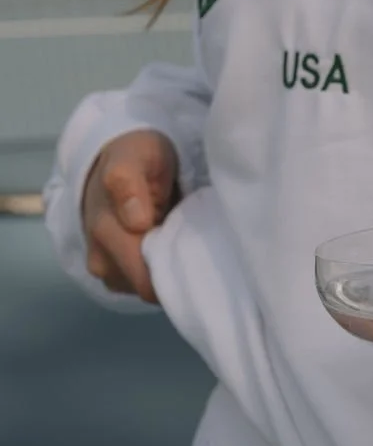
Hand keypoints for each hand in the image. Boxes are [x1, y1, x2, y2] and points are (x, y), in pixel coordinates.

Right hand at [81, 130, 179, 302]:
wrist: (117, 161)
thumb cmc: (135, 157)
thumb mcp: (136, 155)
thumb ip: (128, 181)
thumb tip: (135, 221)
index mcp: (107, 232)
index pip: (147, 281)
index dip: (177, 271)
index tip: (198, 248)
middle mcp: (101, 260)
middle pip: (150, 289)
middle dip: (175, 271)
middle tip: (195, 240)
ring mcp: (107, 272)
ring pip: (148, 291)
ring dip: (167, 270)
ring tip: (180, 238)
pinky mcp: (115, 277)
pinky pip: (145, 287)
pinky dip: (160, 271)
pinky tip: (170, 246)